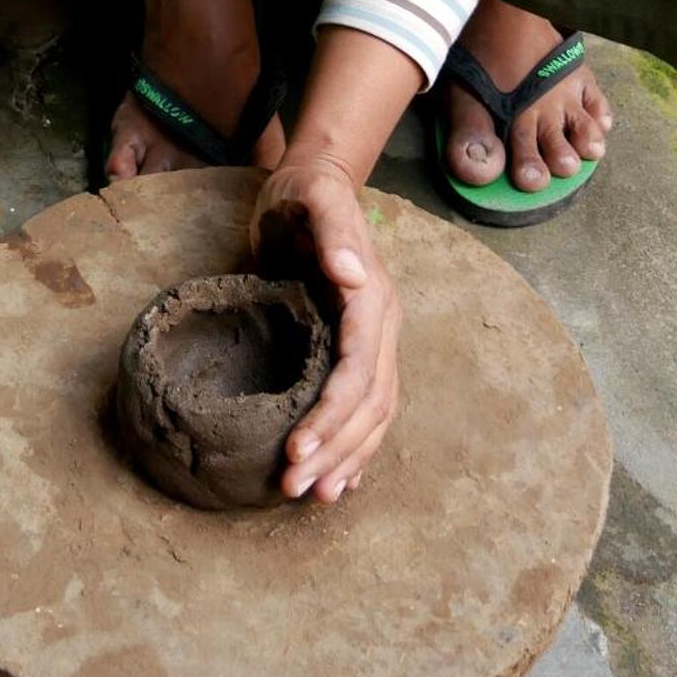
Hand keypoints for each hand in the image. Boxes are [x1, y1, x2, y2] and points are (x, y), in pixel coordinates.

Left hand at [251, 152, 400, 503]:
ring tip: (315, 495)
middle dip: (337, 450)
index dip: (332, 415)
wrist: (312, 182)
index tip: (299, 449)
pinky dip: (357, 445)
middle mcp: (381, 325)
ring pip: (374, 413)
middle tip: (295, 488)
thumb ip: (333, 233)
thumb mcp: (312, 198)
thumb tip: (353, 276)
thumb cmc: (304, 192)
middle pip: (370, 403)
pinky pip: (368, 406)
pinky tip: (341, 477)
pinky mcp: (356, 347)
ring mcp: (373, 339)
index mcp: (372, 298)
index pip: (359, 370)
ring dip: (348, 457)